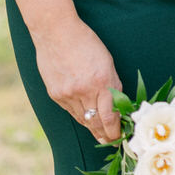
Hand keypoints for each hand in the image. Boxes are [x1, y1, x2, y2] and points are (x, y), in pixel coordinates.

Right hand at [33, 15, 122, 143]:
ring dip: (92, 128)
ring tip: (100, 136)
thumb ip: (111, 84)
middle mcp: (84, 91)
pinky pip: (70, 111)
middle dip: (105, 134)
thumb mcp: (107, 61)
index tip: (119, 136)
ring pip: (82, 119)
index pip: (110, 116)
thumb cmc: (86, 42)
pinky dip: (79, 116)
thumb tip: (116, 104)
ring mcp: (68, 94)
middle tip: (111, 142)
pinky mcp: (55, 94)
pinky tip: (85, 120)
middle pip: (96, 122)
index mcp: (102, 81)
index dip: (115, 129)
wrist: (56, 32)